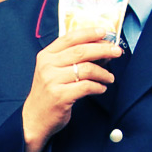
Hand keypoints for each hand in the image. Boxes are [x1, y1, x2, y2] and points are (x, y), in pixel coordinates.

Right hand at [21, 28, 122, 151]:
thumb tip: (101, 49)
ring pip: (86, 69)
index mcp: (46, 56)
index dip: (89, 33)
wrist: (34, 119)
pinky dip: (98, 87)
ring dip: (103, 73)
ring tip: (109, 78)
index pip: (70, 38)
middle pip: (81, 51)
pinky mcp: (60, 96)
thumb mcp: (53, 71)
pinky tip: (101, 88)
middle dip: (103, 50)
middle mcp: (47, 66)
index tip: (105, 32)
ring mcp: (52, 81)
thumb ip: (72, 59)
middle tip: (117, 52)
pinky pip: (86, 87)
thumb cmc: (48, 93)